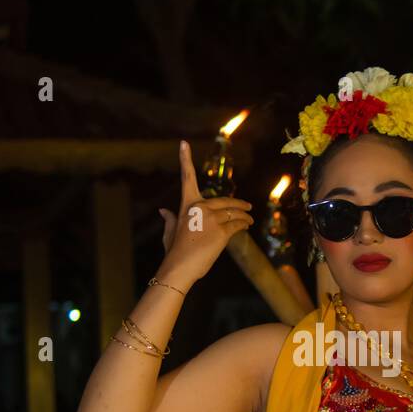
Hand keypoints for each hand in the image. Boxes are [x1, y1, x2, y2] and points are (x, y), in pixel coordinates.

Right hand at [157, 140, 252, 283]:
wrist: (179, 268)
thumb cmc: (174, 252)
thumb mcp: (170, 232)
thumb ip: (170, 219)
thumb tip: (163, 210)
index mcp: (187, 205)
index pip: (186, 178)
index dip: (184, 159)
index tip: (183, 143)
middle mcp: (200, 208)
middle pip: (225, 201)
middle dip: (239, 204)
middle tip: (248, 206)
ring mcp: (211, 219)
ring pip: (234, 213)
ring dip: (244, 216)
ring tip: (249, 219)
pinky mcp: (222, 232)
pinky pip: (237, 225)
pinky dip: (243, 225)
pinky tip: (246, 226)